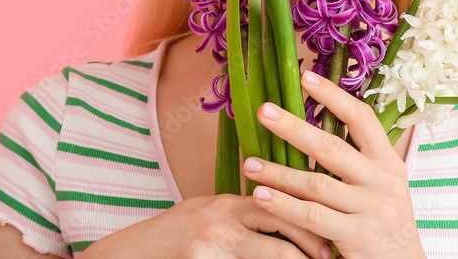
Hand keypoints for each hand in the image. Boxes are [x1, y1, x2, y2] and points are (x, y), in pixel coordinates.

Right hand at [80, 192, 332, 258]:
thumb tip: (283, 214)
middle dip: (311, 249)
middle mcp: (224, 218)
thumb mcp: (209, 215)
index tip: (330, 240)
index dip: (311, 222)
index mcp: (231, 203)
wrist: (127, 255)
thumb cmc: (172, 237)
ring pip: (271, 256)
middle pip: (283, 230)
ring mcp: (212, 243)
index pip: (283, 205)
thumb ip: (244, 215)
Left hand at [244, 69, 426, 258]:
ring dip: (279, 172)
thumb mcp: (382, 188)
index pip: (362, 119)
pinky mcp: (358, 235)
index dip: (334, 96)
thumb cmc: (384, 225)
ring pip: (316, 184)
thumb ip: (359, 163)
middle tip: (264, 111)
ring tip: (250, 163)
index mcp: (389, 162)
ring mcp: (372, 208)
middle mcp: (383, 180)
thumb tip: (318, 133)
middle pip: (332, 147)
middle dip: (294, 128)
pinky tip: (261, 196)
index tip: (306, 77)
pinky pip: (312, 216)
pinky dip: (283, 205)